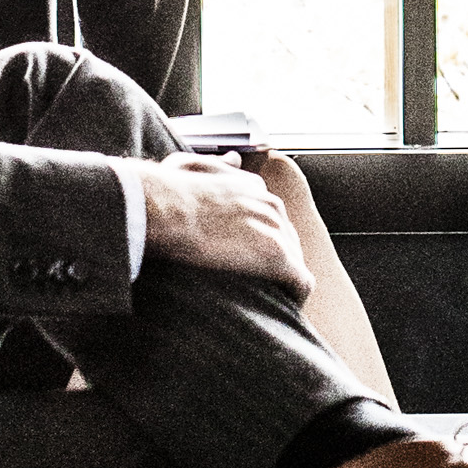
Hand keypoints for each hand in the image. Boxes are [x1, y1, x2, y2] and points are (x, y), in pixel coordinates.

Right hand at [138, 151, 308, 292]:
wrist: (166, 209)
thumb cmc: (169, 192)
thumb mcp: (193, 166)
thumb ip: (218, 164)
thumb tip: (234, 158)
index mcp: (253, 188)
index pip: (270, 219)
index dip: (259, 242)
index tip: (245, 259)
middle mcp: (271, 205)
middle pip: (286, 240)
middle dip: (275, 263)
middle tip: (257, 286)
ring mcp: (276, 230)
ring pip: (294, 261)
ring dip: (282, 281)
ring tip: (267, 302)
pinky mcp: (277, 256)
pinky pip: (301, 282)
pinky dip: (295, 297)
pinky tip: (283, 309)